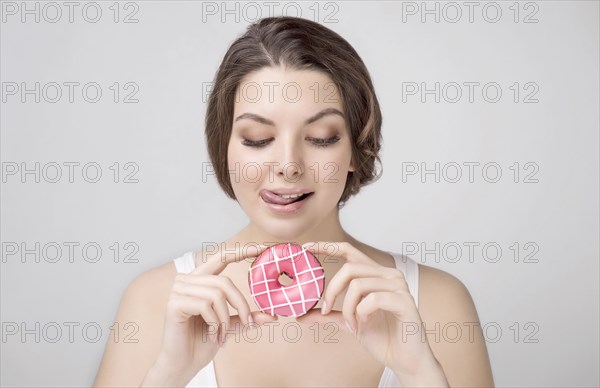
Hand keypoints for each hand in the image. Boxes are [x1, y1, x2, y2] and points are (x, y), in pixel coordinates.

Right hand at [153, 244, 277, 385]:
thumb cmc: (202, 342)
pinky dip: (215, 323)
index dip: (241, 251)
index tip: (262, 248)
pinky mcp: (174, 303)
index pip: (221, 257)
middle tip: (248, 323)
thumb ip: (246, 316)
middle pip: (224, 282)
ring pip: (217, 295)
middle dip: (241, 304)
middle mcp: (186, 280)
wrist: (183, 364)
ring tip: (222, 335)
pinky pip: (206, 306)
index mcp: (199, 280)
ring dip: (226, 319)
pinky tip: (212, 334)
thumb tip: (272, 315)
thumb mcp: (229, 325)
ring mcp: (178, 290)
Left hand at [297, 241, 446, 384]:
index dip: (326, 246)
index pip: (349, 251)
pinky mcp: (404, 301)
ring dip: (347, 308)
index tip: (306, 248)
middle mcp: (388, 274)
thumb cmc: (383, 338)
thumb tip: (300, 315)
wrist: (406, 360)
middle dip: (331, 290)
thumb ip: (328, 315)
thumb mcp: (349, 323)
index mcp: (376, 274)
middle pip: (349, 268)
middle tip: (325, 310)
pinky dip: (361, 314)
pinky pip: (372, 299)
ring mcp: (398, 286)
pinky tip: (364, 324)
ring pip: (357, 284)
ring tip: (351, 324)